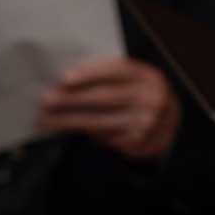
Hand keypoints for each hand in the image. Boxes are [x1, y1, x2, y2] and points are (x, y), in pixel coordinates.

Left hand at [39, 57, 181, 160]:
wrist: (169, 121)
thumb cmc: (140, 94)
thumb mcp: (135, 80)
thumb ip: (110, 77)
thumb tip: (66, 79)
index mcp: (149, 76)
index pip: (117, 70)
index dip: (90, 73)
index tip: (64, 78)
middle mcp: (152, 99)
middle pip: (104, 97)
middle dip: (72, 99)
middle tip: (45, 100)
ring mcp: (148, 124)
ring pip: (100, 122)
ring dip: (69, 121)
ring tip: (47, 120)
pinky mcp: (140, 144)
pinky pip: (106, 139)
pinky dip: (85, 135)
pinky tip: (68, 131)